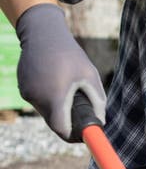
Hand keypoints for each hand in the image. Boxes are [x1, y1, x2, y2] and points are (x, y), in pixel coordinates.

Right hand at [16, 3, 105, 140]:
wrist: (42, 33)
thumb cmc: (70, 54)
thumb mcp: (90, 76)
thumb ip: (97, 102)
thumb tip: (101, 123)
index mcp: (55, 97)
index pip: (62, 130)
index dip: (73, 136)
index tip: (83, 135)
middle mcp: (37, 98)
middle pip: (54, 122)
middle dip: (67, 119)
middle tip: (79, 106)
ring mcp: (27, 93)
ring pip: (46, 111)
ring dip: (57, 106)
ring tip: (65, 85)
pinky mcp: (22, 87)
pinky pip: (38, 100)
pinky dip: (47, 96)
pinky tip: (52, 79)